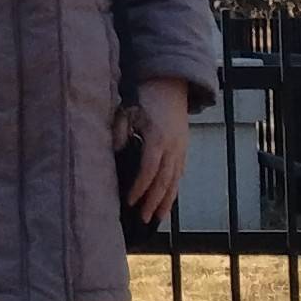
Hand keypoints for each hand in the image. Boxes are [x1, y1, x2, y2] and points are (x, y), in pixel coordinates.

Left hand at [119, 78, 189, 223]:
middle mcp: (173, 146)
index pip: (149, 169)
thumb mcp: (128, 109)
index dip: (140, 187)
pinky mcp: (184, 146)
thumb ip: (120, 132)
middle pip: (164, 180)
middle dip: (154, 201)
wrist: (170, 82)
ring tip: (157, 217)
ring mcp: (181, 147)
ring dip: (166, 200)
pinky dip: (174, 188)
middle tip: (143, 218)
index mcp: (157, 137)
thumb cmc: (145, 96)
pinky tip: (168, 200)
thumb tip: (116, 152)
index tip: (129, 201)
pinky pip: (180, 172)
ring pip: (175, 179)